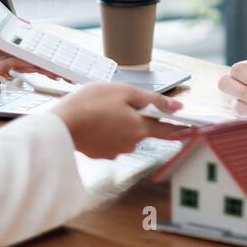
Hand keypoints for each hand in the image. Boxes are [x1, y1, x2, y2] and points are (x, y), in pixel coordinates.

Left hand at [0, 12, 62, 85]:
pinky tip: (37, 66)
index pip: (28, 49)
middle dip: (47, 65)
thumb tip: (27, 24)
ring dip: (41, 69)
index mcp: (3, 45)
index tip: (58, 53)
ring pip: (23, 67)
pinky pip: (9, 68)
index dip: (43, 51)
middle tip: (64, 69)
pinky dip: (24, 67)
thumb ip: (9, 21)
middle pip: (30, 61)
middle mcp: (2, 57)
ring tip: (57, 71)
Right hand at [48, 82, 181, 158]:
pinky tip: (94, 120)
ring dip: (120, 123)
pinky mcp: (99, 154)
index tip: (187, 123)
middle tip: (120, 101)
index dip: (177, 124)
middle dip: (136, 116)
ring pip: (125, 134)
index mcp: (139, 129)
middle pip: (142, 129)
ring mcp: (114, 152)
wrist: (59, 124)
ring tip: (102, 109)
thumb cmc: (91, 103)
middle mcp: (130, 145)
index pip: (165, 129)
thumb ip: (152, 99)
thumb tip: (177, 106)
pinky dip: (106, 130)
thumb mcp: (124, 91)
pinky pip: (110, 140)